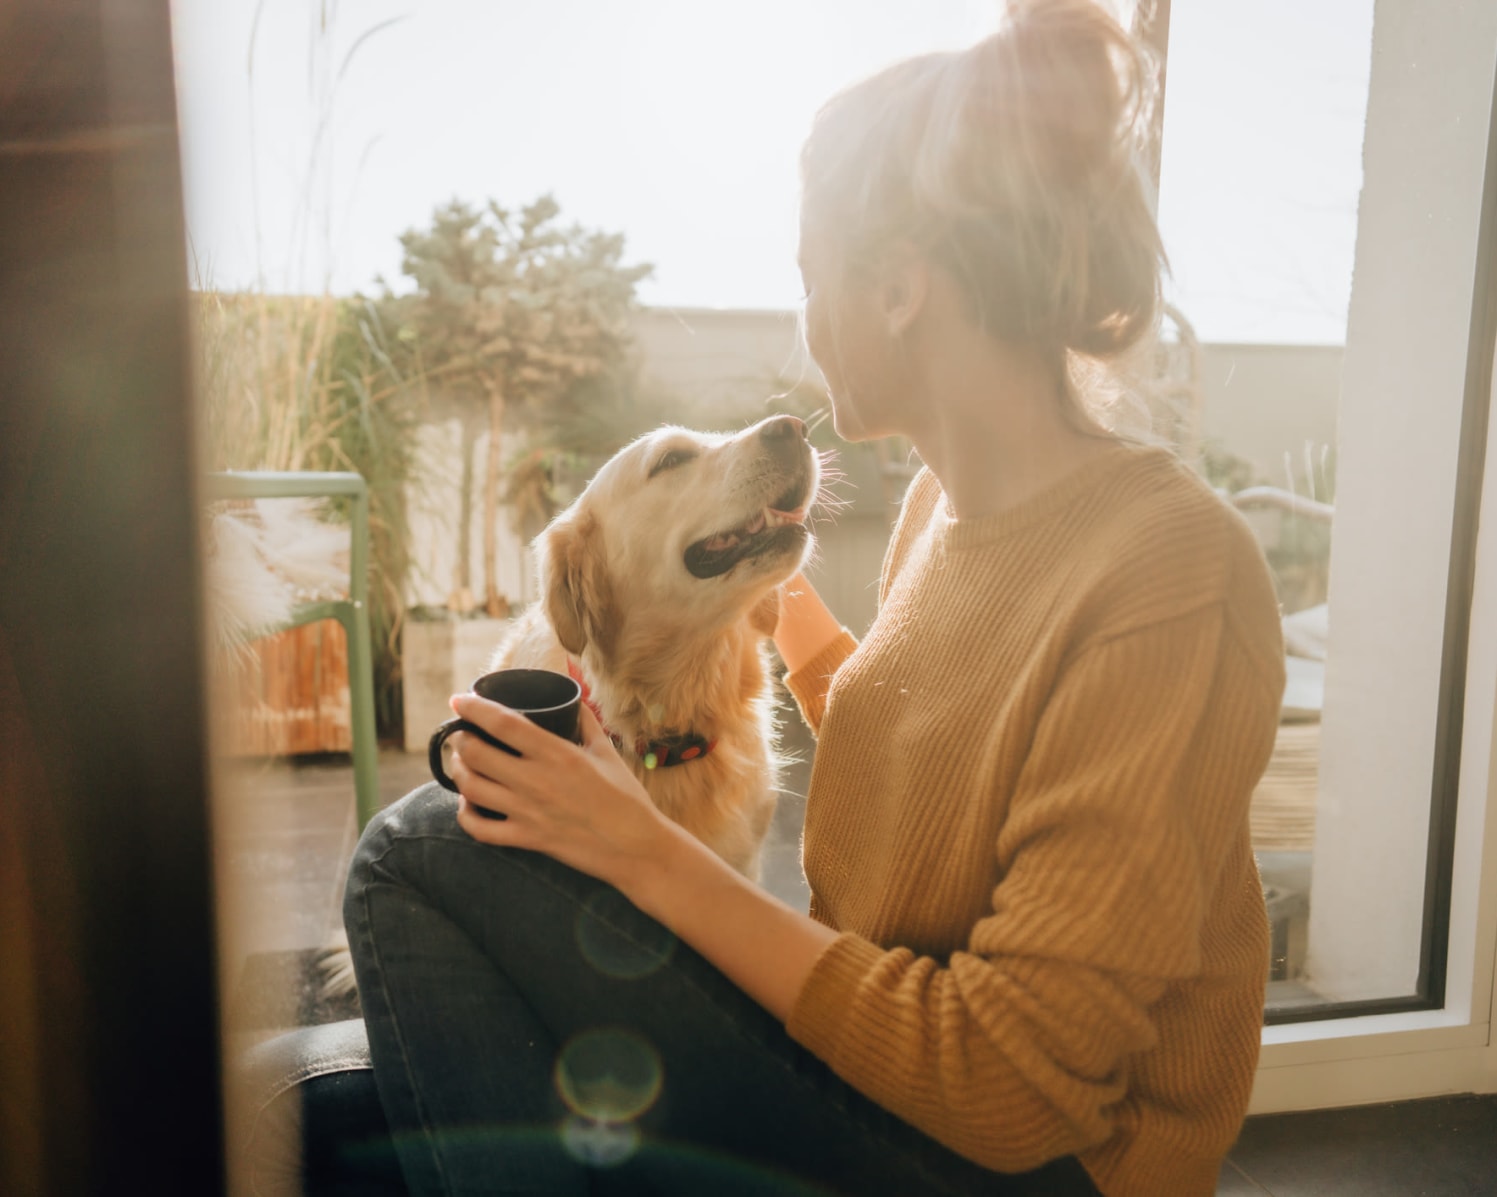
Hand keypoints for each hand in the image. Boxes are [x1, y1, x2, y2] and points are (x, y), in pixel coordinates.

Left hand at [447, 693, 670, 892]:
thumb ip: (587, 723)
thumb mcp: (608, 752)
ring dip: (458, 771)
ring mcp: (528, 812)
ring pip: (471, 788)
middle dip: (459, 739)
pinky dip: (466, 813)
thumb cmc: (626, 798)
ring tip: (461, 763)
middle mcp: (537, 781)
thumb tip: (574, 700)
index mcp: (558, 754)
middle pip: (476, 753)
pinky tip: (469, 803)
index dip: (474, 708)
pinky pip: (479, 829)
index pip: (503, 723)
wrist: (636, 847)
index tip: (458, 699)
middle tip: (460, 734)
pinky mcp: (527, 839)